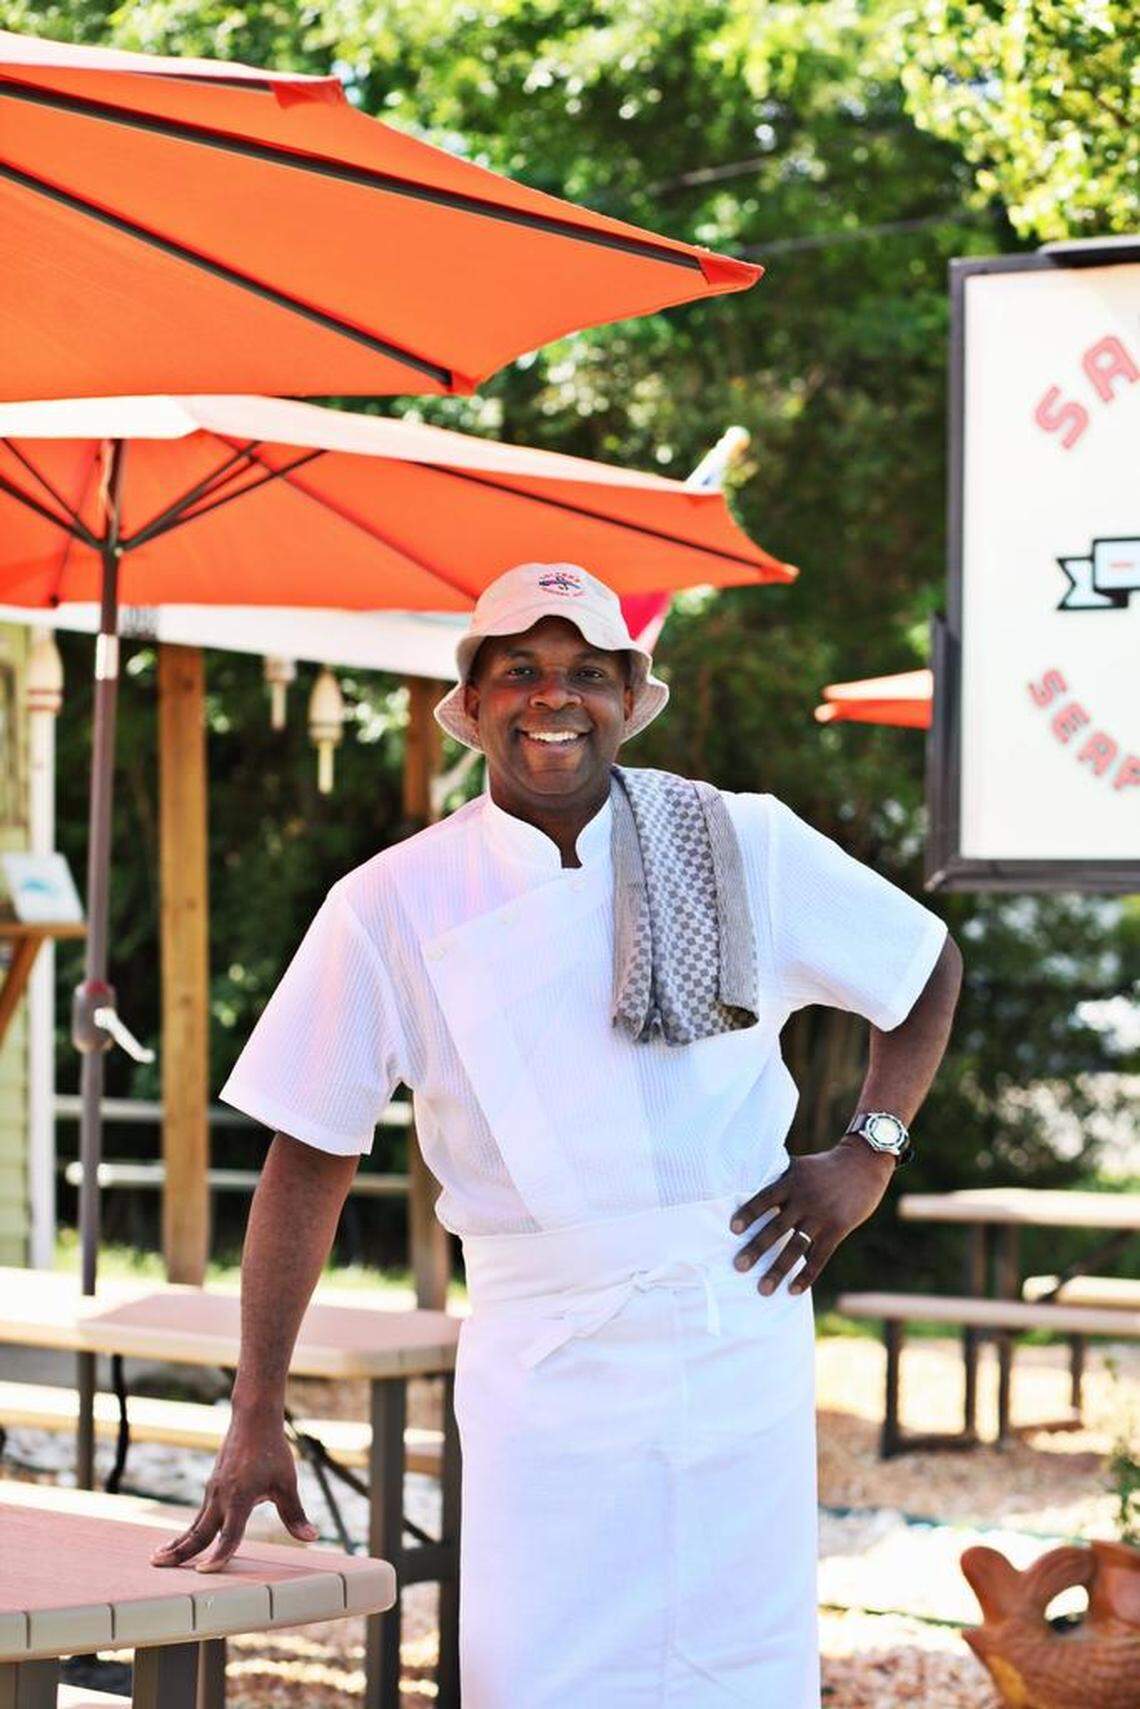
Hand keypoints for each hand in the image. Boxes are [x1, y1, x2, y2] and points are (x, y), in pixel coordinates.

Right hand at [150, 1408, 317, 1572]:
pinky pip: (198, 1515)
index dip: (219, 1555)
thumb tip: (311, 1537)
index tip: (206, 1572)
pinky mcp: (212, 1487)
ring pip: (194, 1524)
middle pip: (199, 1532)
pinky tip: (179, 1541)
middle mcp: (221, 1497)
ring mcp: (213, 1492)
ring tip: (158, 1559)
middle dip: (180, 1552)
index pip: (229, 1534)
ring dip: (178, 1543)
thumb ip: (294, 1514)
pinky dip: (186, 1531)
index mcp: (240, 1498)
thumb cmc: (272, 1451)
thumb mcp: (287, 1483)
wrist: (253, 1420)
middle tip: (158, 1566)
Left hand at [730, 1138, 894, 1296]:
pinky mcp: (837, 1229)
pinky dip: (806, 1275)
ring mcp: (821, 1216)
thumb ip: (778, 1179)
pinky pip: (819, 1257)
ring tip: (762, 1290)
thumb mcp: (799, 1167)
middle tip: (738, 1266)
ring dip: (777, 1269)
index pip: (764, 1198)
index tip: (733, 1229)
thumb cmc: (824, 1166)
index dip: (749, 1213)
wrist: (863, 1164)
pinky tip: (793, 1290)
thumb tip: (747, 1187)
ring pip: (795, 1247)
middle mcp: (804, 1199)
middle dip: (756, 1248)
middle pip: (776, 1227)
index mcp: (791, 1181)